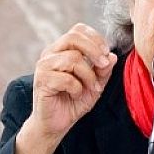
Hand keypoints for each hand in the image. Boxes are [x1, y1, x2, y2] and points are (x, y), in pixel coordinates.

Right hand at [28, 23, 116, 138]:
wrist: (56, 124)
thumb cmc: (73, 101)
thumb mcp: (95, 85)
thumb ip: (103, 71)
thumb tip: (112, 56)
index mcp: (63, 49)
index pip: (78, 30)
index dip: (95, 38)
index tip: (106, 53)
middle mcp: (51, 53)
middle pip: (73, 38)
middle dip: (94, 51)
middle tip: (104, 66)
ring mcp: (44, 66)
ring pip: (72, 58)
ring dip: (88, 75)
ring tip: (91, 88)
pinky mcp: (41, 80)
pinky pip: (66, 78)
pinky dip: (77, 88)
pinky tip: (76, 95)